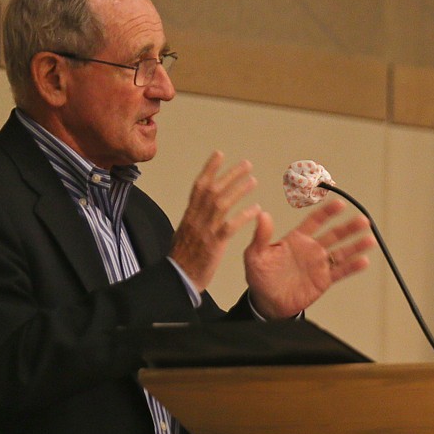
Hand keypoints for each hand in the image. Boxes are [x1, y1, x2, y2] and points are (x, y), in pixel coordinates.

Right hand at [169, 152, 261, 291]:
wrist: (176, 279)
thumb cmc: (182, 259)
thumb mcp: (184, 234)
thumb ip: (194, 220)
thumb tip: (199, 209)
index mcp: (189, 215)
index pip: (199, 186)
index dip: (209, 168)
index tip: (219, 154)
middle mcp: (196, 219)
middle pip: (212, 190)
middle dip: (230, 174)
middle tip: (247, 163)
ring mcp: (204, 231)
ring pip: (221, 204)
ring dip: (238, 190)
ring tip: (253, 180)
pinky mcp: (213, 245)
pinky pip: (229, 226)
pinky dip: (243, 216)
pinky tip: (256, 209)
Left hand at [244, 198, 375, 318]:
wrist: (267, 302)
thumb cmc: (260, 276)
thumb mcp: (255, 255)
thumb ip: (261, 236)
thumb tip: (262, 215)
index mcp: (296, 239)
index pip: (315, 221)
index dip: (327, 212)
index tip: (340, 203)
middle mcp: (312, 249)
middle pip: (334, 234)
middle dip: (349, 227)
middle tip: (363, 220)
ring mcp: (319, 264)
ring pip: (342, 252)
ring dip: (356, 245)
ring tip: (370, 238)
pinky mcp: (324, 280)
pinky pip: (340, 272)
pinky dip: (352, 267)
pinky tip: (363, 261)